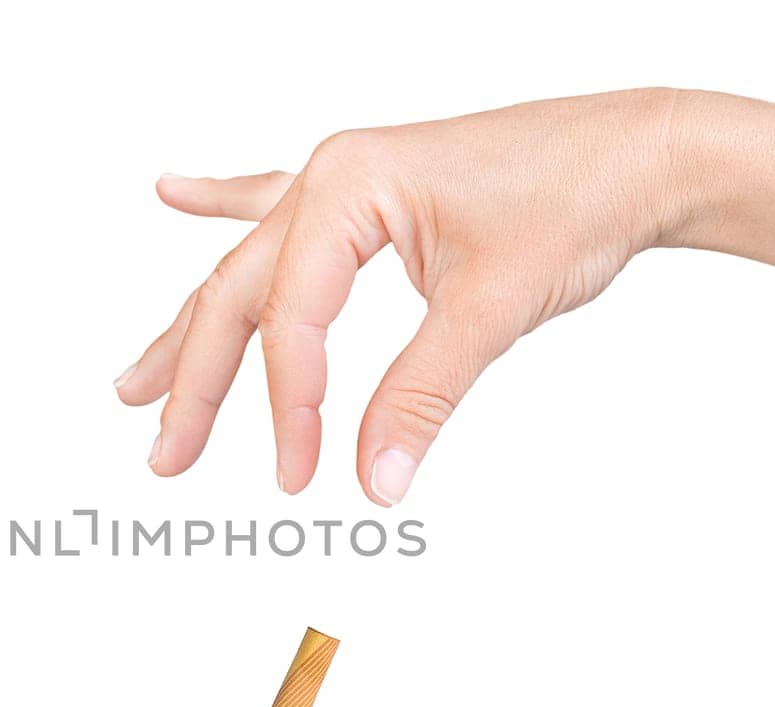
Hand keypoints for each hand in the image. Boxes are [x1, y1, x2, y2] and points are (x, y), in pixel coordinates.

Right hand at [116, 89, 681, 504]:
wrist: (639, 154)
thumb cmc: (575, 199)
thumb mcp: (491, 307)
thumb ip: (421, 396)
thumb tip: (376, 484)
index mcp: (349, 188)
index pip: (291, 317)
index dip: (288, 404)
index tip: (300, 474)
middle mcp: (332, 178)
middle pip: (238, 293)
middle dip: (196, 382)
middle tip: (164, 455)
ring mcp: (347, 182)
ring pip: (246, 266)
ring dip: (193, 327)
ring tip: (135, 381)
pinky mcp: (372, 196)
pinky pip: (277, 206)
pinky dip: (223, 204)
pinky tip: (174, 192)